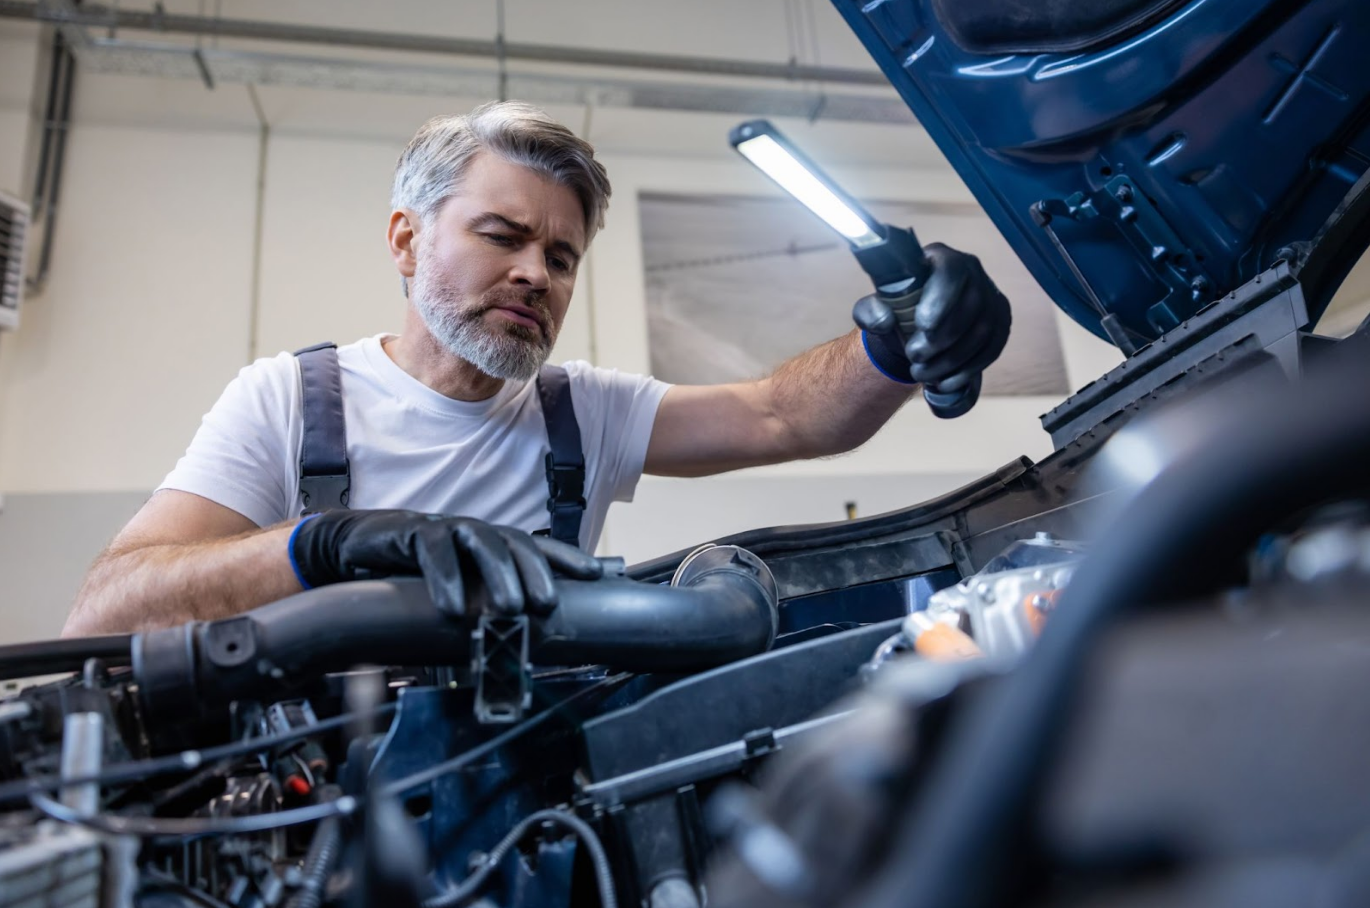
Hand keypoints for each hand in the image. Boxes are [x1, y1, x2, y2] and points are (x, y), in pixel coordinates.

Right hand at [289, 510, 603, 617]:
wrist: (353, 549)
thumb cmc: (411, 573)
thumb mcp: (457, 590)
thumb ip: (486, 605)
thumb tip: (525, 638)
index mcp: (491, 545)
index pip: (538, 547)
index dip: (567, 559)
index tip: (596, 577)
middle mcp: (474, 532)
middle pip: (516, 545)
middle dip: (537, 573)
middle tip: (549, 605)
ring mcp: (445, 529)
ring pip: (482, 544)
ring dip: (499, 576)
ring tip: (510, 608)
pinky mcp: (413, 533)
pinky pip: (434, 553)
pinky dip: (447, 580)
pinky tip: (454, 607)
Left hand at [858, 243, 1011, 391]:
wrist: (918, 324)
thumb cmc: (899, 308)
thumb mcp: (876, 307)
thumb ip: (870, 311)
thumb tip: (884, 321)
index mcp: (942, 259)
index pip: (951, 272)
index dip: (941, 298)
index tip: (922, 325)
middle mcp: (973, 273)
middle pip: (971, 305)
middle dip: (942, 338)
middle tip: (913, 357)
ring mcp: (991, 298)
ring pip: (983, 331)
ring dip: (952, 359)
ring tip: (922, 374)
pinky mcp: (1000, 323)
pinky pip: (992, 349)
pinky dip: (968, 370)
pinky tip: (944, 382)